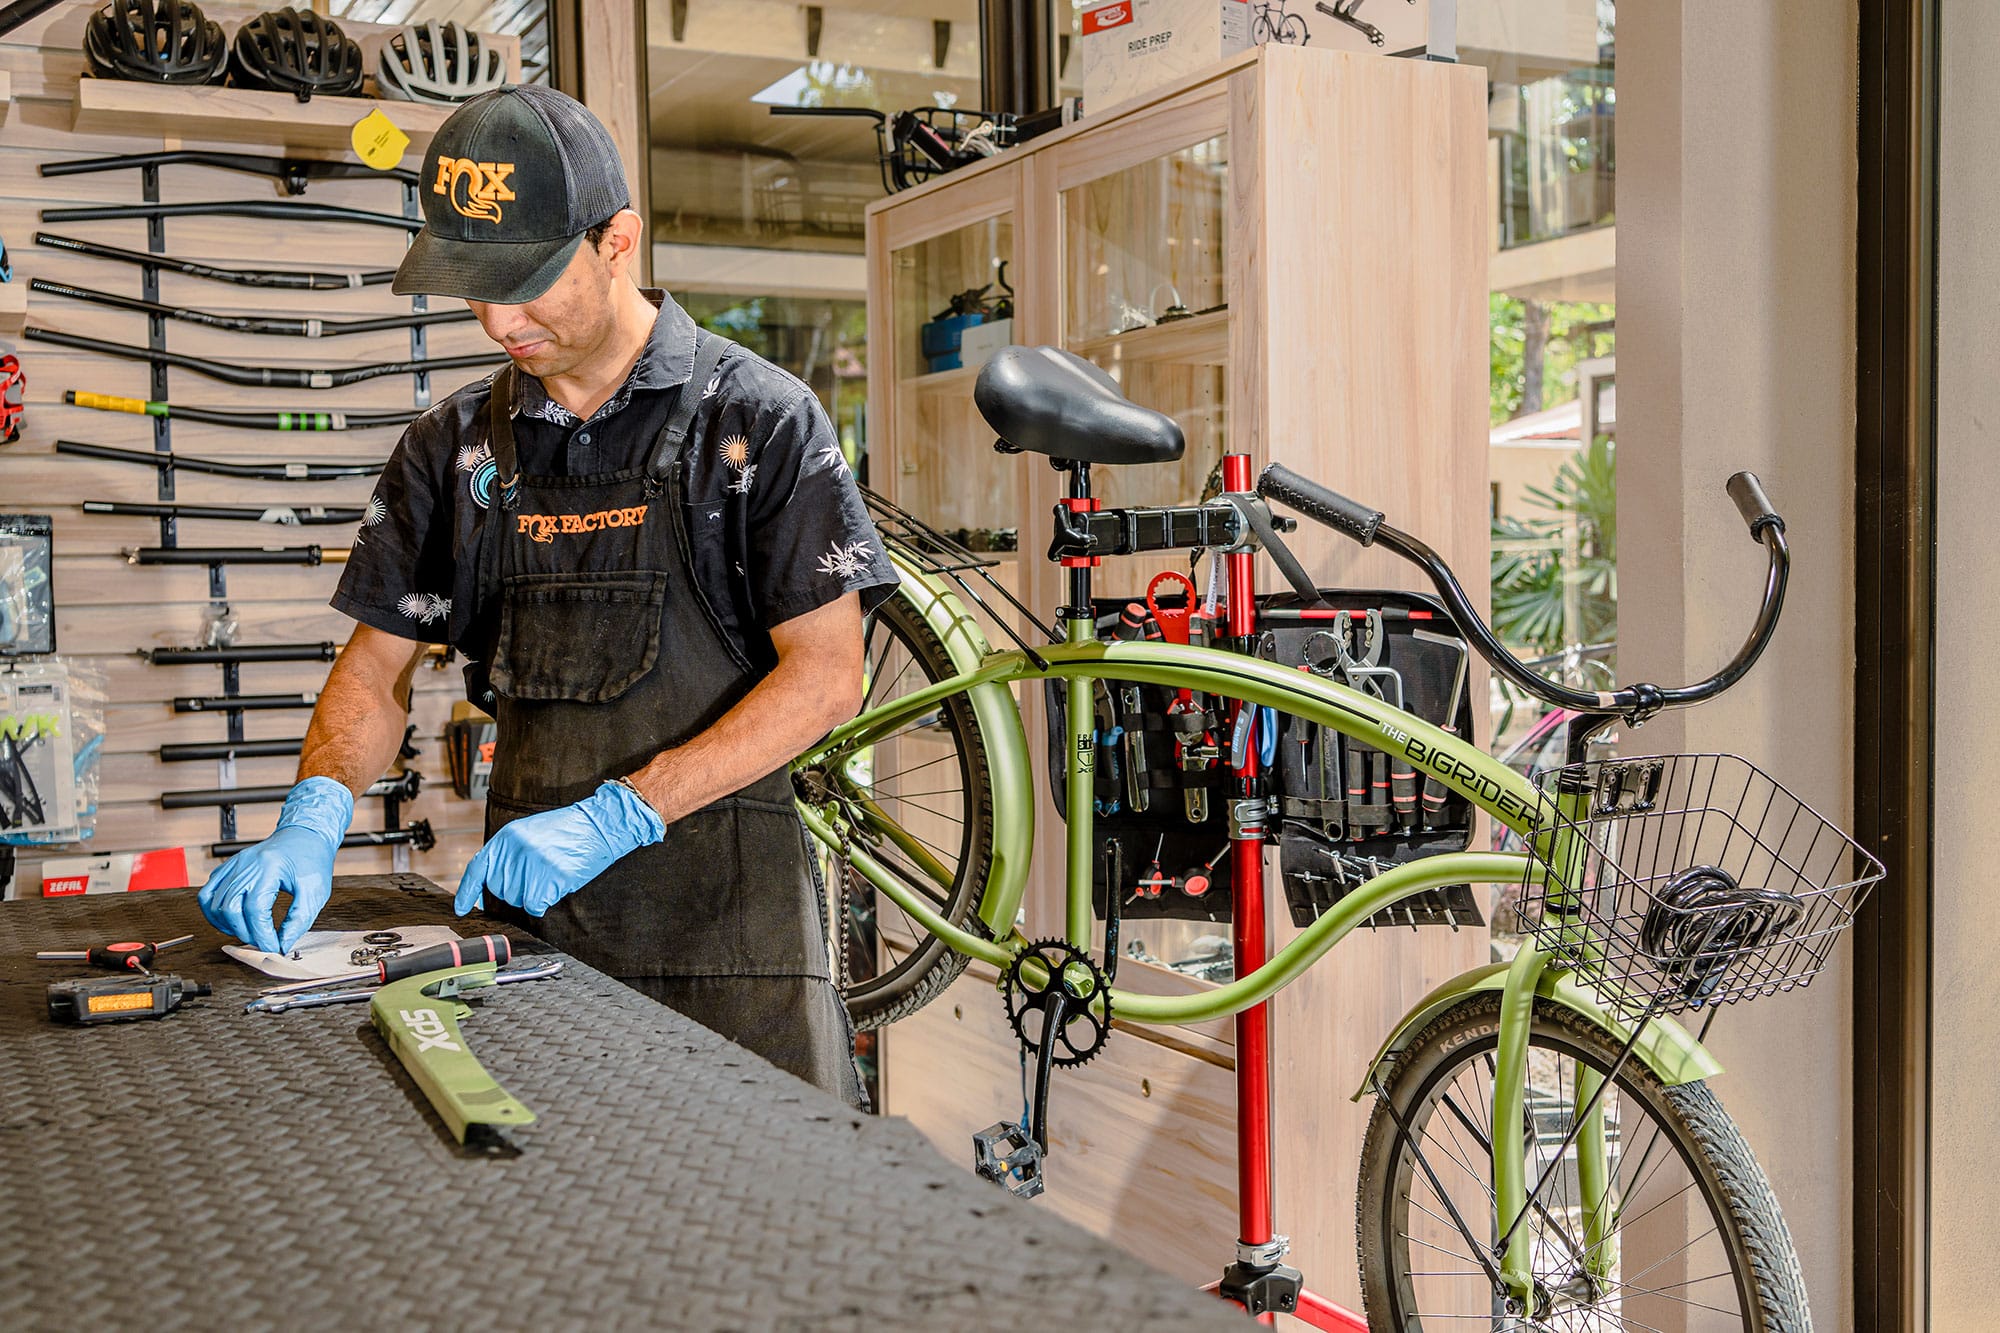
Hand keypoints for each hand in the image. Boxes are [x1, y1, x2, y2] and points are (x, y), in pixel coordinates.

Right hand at [198, 776, 353, 953]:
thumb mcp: (315, 891)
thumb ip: (299, 920)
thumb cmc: (311, 859)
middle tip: (263, 942)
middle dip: (246, 933)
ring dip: (228, 926)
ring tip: (249, 933)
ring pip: (214, 904)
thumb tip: (283, 945)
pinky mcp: (228, 868)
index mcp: (269, 867)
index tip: (274, 948)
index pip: (256, 909)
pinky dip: (214, 912)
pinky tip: (230, 921)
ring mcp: (234, 865)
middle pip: (230, 908)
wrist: (304, 835)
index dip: (262, 934)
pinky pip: (207, 894)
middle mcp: (246, 865)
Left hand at [454, 780, 664, 917]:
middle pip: (501, 890)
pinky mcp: (549, 877)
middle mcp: (515, 849)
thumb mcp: (531, 833)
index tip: (461, 908)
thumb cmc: (568, 830)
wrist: (599, 824)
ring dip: (535, 895)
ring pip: (519, 900)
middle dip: (518, 889)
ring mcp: (532, 863)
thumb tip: (495, 880)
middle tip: (539, 874)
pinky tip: (557, 885)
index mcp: (507, 837)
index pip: (478, 868)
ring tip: (551, 873)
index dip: (467, 891)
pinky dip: (545, 902)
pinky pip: (535, 905)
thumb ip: (510, 853)